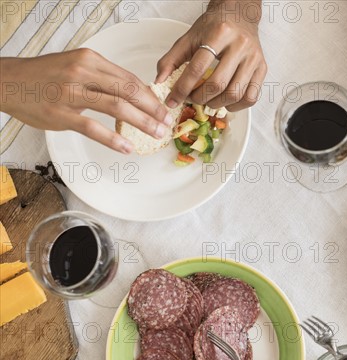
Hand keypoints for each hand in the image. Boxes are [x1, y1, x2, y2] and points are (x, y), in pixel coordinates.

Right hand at [0, 50, 171, 153]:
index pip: (129, 78)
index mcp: (89, 60)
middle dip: (152, 108)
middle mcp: (82, 73)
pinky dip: (113, 139)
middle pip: (128, 91)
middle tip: (167, 121)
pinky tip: (127, 147)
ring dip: (142, 122)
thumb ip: (103, 76)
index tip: (162, 106)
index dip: (150, 95)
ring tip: (157, 133)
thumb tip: (134, 92)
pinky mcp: (61, 114)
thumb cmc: (45, 75)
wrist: (8, 82)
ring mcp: (71, 93)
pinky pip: (93, 127)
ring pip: (116, 107)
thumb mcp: (76, 65)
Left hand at [157, 0, 266, 111]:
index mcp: (219, 34)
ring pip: (235, 93)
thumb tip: (160, 82)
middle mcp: (240, 45)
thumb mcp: (189, 37)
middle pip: (218, 84)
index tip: (172, 100)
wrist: (240, 14)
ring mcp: (254, 58)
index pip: (198, 68)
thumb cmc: (214, 27)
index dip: (182, 88)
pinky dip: (237, 106)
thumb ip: (171, 59)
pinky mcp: (262, 68)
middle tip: (192, 99)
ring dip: (217, 104)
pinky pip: (251, 96)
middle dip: (200, 98)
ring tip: (207, 101)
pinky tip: (226, 102)